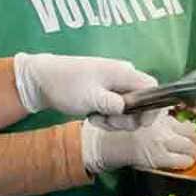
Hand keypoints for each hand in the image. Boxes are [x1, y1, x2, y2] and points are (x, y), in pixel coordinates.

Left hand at [13, 53, 156, 115]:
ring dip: (114, 119)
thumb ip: (115, 105)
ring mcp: (114, 84)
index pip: (152, 87)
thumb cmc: (66, 85)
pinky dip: (107, 116)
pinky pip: (116, 108)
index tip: (140, 123)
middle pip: (141, 102)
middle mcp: (122, 76)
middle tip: (106, 122)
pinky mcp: (106, 92)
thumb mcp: (91, 98)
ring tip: (94, 118)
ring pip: (128, 108)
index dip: (152, 107)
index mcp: (123, 72)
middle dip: (126, 118)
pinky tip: (92, 115)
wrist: (43, 79)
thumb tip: (133, 112)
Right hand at [81, 109, 195, 173]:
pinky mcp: (157, 157)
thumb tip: (189, 120)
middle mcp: (164, 124)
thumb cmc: (128, 129)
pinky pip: (180, 160)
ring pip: (191, 147)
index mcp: (162, 112)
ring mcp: (161, 140)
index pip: (192, 113)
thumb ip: (166, 116)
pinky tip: (187, 163)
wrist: (108, 142)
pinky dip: (187, 162)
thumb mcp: (147, 115)